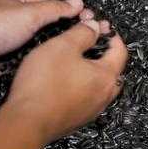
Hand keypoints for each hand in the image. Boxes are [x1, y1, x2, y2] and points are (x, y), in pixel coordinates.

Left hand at [0, 0, 83, 83]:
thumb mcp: (28, 13)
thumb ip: (54, 9)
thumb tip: (76, 3)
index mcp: (22, 4)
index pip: (52, 3)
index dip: (70, 9)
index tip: (89, 17)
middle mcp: (19, 23)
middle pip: (48, 26)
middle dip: (65, 31)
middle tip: (89, 38)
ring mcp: (14, 43)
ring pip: (41, 46)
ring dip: (54, 50)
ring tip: (78, 56)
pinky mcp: (9, 62)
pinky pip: (31, 62)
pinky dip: (41, 63)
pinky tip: (57, 68)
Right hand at [5, 19, 127, 142]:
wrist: (27, 122)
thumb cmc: (45, 83)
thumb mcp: (63, 46)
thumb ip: (83, 33)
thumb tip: (96, 26)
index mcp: (106, 76)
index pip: (120, 52)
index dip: (113, 36)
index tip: (104, 27)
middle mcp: (104, 96)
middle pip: (114, 71)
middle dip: (107, 54)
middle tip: (93, 42)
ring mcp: (92, 110)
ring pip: (102, 86)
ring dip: (96, 71)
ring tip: (81, 60)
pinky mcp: (78, 118)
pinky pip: (89, 97)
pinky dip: (85, 85)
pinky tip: (69, 80)